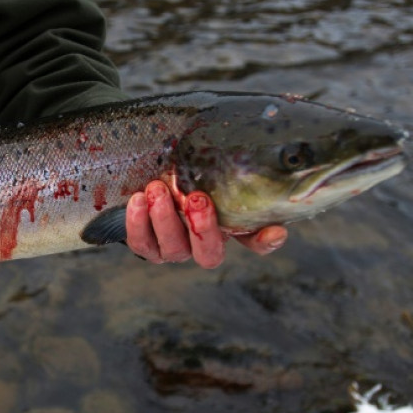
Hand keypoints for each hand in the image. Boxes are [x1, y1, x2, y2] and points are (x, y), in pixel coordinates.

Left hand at [125, 180, 287, 268]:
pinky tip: (137, 199)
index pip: (256, 243)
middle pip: (209, 254)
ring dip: (165, 219)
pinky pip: (141, 243)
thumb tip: (258, 158)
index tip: (274, 230)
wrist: (149, 178)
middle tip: (196, 198)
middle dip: (203, 228)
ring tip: (157, 189)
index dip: (265, 241)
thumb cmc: (185, 174)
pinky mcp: (146, 246)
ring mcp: (174, 249)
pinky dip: (138, 222)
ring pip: (173, 249)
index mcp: (227, 228)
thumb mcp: (208, 170)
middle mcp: (202, 245)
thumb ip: (229, 171)